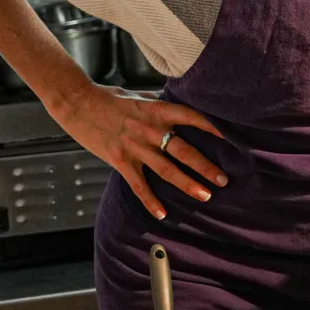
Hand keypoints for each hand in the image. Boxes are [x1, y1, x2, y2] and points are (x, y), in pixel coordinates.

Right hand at [49, 83, 224, 220]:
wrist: (75, 102)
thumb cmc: (109, 97)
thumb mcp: (140, 96)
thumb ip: (160, 105)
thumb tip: (181, 106)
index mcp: (158, 110)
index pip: (193, 117)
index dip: (213, 127)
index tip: (233, 138)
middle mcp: (150, 129)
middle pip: (184, 151)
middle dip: (206, 167)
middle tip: (224, 180)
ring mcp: (134, 146)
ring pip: (166, 170)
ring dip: (187, 184)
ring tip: (205, 196)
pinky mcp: (119, 159)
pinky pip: (138, 184)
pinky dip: (150, 200)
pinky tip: (162, 213)